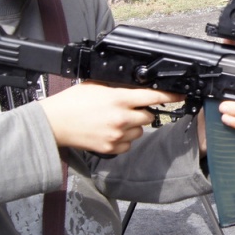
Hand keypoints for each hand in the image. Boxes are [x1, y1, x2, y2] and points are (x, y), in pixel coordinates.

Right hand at [39, 82, 182, 153]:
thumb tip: (133, 88)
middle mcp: (121, 117)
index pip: (153, 97)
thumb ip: (117, 88)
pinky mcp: (111, 148)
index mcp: (119, 98)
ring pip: (139, 131)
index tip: (180, 96)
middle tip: (126, 110)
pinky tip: (109, 132)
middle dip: (141, 112)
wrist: (54, 124)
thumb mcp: (96, 86)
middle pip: (149, 116)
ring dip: (133, 127)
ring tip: (114, 121)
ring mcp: (117, 134)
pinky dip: (123, 139)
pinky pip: (128, 144)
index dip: (170, 96)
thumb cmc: (72, 103)